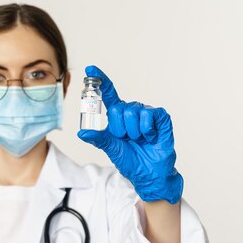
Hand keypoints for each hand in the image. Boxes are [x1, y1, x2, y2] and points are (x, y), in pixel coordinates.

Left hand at [77, 65, 182, 203]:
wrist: (148, 173)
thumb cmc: (130, 160)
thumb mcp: (110, 148)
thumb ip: (98, 138)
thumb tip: (81, 133)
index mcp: (118, 115)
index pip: (108, 93)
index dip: (100, 80)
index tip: (90, 68)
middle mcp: (131, 110)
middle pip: (118, 108)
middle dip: (120, 129)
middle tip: (128, 139)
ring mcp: (146, 112)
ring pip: (132, 112)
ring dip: (133, 131)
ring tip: (139, 140)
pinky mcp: (160, 116)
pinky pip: (149, 114)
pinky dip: (147, 129)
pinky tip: (150, 137)